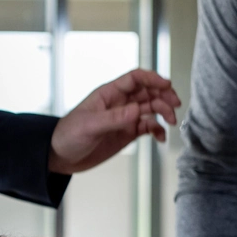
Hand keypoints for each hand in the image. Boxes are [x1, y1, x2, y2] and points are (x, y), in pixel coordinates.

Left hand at [48, 69, 180, 174]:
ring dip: (163, 113)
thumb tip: (138, 111)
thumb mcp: (90, 126)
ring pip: (151, 109)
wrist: (61, 157)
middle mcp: (120, 103)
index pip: (135, 79)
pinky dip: (158, 130)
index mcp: (109, 94)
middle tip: (174, 106)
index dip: (152, 79)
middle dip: (164, 96)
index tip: (167, 85)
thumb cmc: (69, 136)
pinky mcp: (127, 133)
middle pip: (148, 92)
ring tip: (170, 123)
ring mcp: (125, 118)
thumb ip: (114, 118)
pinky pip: (148, 127)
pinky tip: (161, 138)